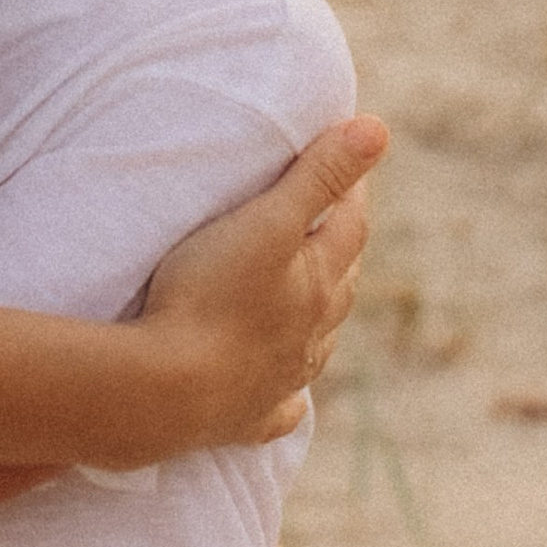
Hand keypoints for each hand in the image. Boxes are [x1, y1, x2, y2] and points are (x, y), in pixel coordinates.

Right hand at [140, 117, 385, 449]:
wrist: (167, 390)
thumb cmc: (212, 295)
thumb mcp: (266, 222)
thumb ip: (319, 176)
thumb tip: (379, 128)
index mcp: (319, 284)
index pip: (349, 228)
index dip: (350, 192)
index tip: (348, 164)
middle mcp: (310, 335)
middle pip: (339, 286)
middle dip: (340, 251)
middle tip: (331, 222)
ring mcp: (279, 380)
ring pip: (316, 345)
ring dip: (320, 318)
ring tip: (313, 297)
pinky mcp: (245, 418)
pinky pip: (277, 408)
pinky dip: (287, 396)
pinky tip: (289, 396)